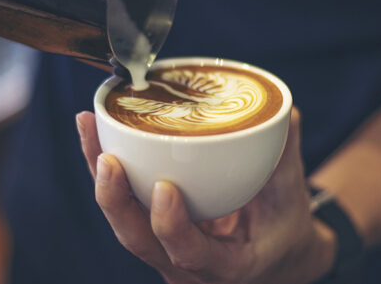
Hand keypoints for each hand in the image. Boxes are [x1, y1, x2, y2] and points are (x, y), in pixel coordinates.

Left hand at [75, 108, 335, 283]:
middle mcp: (186, 267)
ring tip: (89, 126)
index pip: (190, 254)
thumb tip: (284, 112)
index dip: (172, 226)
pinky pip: (122, 206)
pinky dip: (106, 172)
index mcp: (226, 267)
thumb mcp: (291, 200)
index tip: (164, 188)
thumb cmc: (283, 230)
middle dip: (115, 200)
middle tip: (108, 157)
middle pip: (138, 241)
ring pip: (122, 222)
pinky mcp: (151, 232)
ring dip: (101, 177)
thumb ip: (286, 159)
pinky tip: (94, 133)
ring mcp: (163, 251)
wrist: (273, 257)